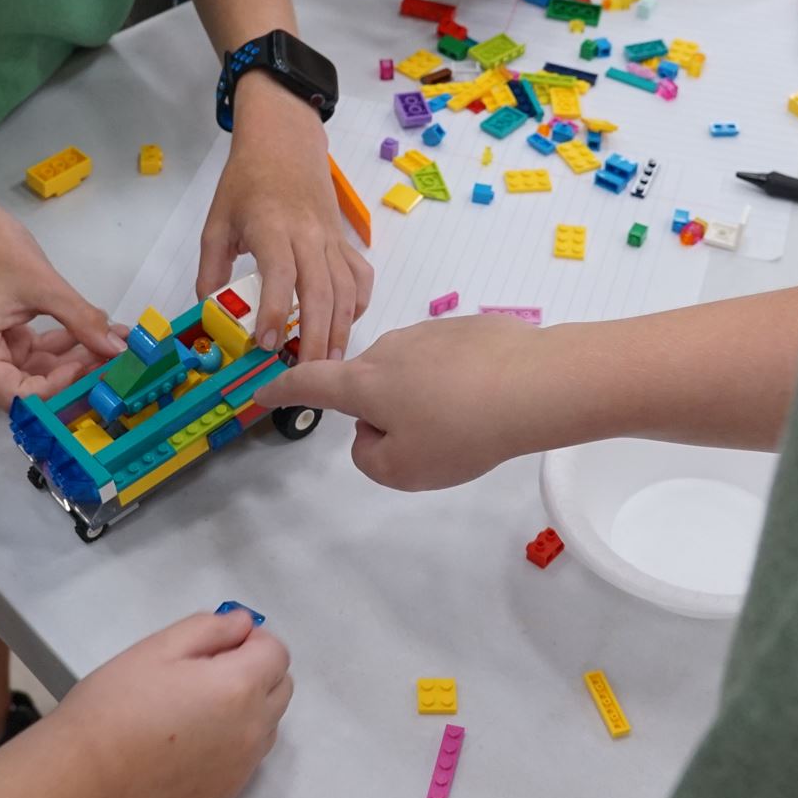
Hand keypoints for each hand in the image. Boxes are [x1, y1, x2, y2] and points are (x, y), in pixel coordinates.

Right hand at [0, 201, 124, 404]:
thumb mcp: (45, 285)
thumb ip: (82, 320)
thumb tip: (116, 349)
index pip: (18, 396)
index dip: (57, 390)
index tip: (90, 368)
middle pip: (31, 388)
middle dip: (74, 377)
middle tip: (114, 364)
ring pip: (40, 373)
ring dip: (76, 361)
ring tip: (113, 345)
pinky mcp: (5, 342)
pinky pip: (39, 355)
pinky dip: (66, 347)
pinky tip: (96, 335)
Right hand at [42, 608, 294, 797]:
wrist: (84, 778)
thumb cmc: (114, 705)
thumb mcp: (158, 647)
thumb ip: (211, 627)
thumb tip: (244, 624)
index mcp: (240, 687)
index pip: (277, 652)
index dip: (251, 640)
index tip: (218, 644)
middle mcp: (253, 730)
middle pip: (280, 688)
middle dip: (256, 672)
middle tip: (205, 673)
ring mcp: (243, 768)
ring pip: (266, 725)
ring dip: (247, 709)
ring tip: (194, 710)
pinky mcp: (226, 794)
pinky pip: (246, 759)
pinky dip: (232, 744)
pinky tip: (188, 745)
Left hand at [201, 81, 373, 361]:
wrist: (285, 142)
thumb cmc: (247, 181)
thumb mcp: (217, 223)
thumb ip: (211, 269)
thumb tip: (208, 313)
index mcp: (272, 226)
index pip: (281, 272)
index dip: (276, 310)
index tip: (267, 344)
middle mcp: (308, 234)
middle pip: (321, 290)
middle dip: (316, 335)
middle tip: (307, 374)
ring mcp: (332, 238)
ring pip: (346, 288)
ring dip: (341, 329)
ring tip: (331, 364)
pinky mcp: (344, 240)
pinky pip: (360, 276)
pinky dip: (359, 304)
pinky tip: (346, 326)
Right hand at [256, 314, 555, 489]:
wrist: (534, 383)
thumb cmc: (460, 431)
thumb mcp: (402, 469)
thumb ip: (369, 456)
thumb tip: (372, 433)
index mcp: (363, 382)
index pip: (309, 382)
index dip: (282, 390)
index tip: (263, 391)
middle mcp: (388, 348)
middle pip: (366, 383)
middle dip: (381, 412)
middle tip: (423, 442)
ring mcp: (428, 333)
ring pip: (407, 372)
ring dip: (421, 396)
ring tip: (464, 422)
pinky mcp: (466, 328)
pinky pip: (445, 360)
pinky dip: (454, 381)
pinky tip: (487, 398)